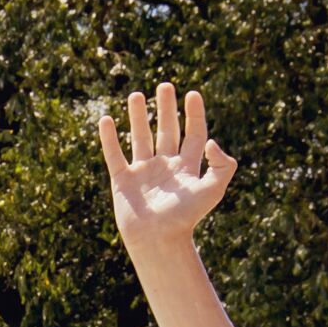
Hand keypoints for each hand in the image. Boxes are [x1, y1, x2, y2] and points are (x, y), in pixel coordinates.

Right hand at [97, 82, 237, 252]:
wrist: (158, 240)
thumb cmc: (187, 218)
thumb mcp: (213, 190)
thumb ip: (221, 165)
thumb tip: (211, 140)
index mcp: (187, 167)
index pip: (193, 134)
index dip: (194, 114)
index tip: (193, 95)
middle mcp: (166, 166)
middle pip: (167, 131)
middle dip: (166, 109)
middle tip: (165, 86)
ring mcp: (143, 172)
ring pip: (140, 138)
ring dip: (139, 117)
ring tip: (136, 95)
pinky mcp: (123, 180)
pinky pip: (115, 155)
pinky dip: (109, 138)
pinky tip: (106, 120)